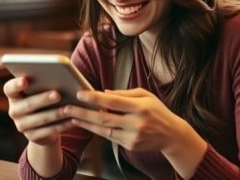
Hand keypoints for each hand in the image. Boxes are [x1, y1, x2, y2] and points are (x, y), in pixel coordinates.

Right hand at [3, 76, 74, 145]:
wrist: (45, 123)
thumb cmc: (45, 96)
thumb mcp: (42, 88)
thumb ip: (45, 81)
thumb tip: (60, 75)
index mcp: (13, 95)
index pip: (10, 88)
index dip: (16, 84)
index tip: (26, 80)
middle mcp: (14, 110)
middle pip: (28, 104)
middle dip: (43, 99)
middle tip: (57, 94)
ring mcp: (21, 125)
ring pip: (40, 119)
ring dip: (55, 113)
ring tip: (69, 108)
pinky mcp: (32, 137)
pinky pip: (49, 130)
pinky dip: (62, 125)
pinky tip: (73, 119)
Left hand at [64, 87, 187, 152]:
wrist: (172, 135)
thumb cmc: (157, 111)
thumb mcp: (145, 95)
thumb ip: (123, 93)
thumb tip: (102, 93)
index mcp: (140, 107)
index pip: (113, 102)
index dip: (95, 98)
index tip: (80, 93)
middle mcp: (136, 123)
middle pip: (104, 118)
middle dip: (83, 113)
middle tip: (67, 108)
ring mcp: (132, 136)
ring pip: (103, 130)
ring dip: (86, 123)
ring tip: (72, 116)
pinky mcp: (129, 146)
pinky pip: (109, 137)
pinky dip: (97, 130)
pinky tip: (86, 123)